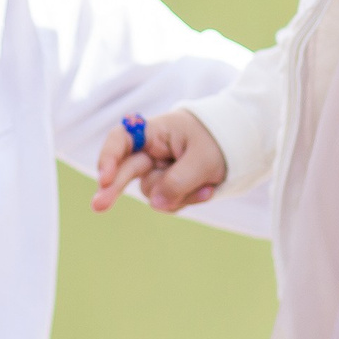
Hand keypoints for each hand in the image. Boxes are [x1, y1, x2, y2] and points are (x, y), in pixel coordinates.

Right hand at [92, 110, 228, 213]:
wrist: (240, 147)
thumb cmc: (220, 141)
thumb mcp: (204, 158)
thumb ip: (178, 180)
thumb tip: (155, 203)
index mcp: (156, 132)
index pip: (121, 139)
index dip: (109, 156)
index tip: (105, 178)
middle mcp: (151, 151)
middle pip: (125, 170)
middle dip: (112, 189)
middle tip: (97, 206)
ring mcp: (158, 171)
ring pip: (153, 193)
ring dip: (180, 194)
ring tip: (208, 184)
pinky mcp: (167, 188)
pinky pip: (168, 202)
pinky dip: (187, 199)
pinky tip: (207, 189)